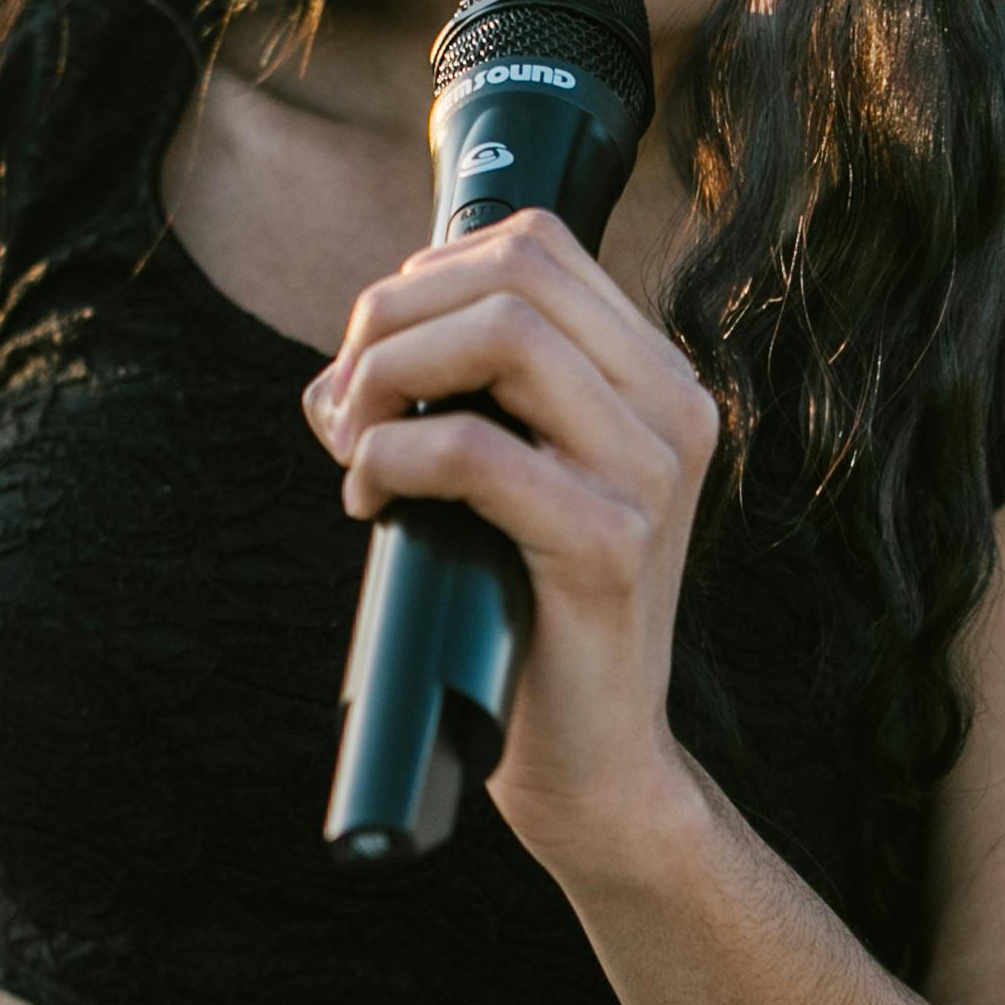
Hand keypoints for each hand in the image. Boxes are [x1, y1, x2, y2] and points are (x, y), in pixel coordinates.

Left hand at [300, 209, 717, 868]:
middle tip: (345, 400)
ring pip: (504, 335)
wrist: (593, 761)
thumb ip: (438, 404)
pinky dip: (394, 455)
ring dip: (390, 374)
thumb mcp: (492, 483)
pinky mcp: (609, 544)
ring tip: (355, 444)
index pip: (538, 244)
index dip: (427, 274)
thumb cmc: (526, 617)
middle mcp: (674, 408)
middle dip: (394, 315)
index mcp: (655, 379)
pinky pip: (476, 450)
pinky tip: (367, 498)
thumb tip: (330, 379)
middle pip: (516, 270)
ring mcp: (652, 474)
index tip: (373, 354)